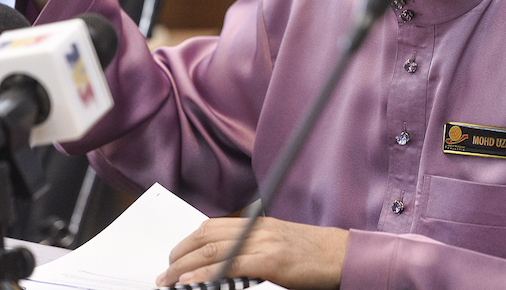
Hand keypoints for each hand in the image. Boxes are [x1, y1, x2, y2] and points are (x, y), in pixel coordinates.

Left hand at [159, 217, 347, 289]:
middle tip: (164, 273)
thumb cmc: (312, 254)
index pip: (212, 227)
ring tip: (169, 281)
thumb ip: (252, 248)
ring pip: (213, 250)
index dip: (187, 242)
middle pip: (206, 236)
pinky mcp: (270, 260)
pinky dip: (205, 273)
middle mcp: (256, 228)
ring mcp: (263, 243)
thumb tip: (224, 263)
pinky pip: (230, 265)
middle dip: (179, 255)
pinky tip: (191, 282)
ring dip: (184, 267)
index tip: (174, 258)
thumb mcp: (278, 244)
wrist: (340, 255)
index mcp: (256, 224)